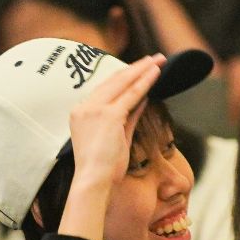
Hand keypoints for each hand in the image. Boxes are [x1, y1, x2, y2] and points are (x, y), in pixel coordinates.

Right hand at [66, 53, 163, 185]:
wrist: (92, 181)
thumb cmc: (103, 168)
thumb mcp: (117, 137)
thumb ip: (129, 116)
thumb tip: (143, 99)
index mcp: (81, 112)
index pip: (105, 88)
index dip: (124, 76)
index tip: (138, 68)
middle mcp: (85, 107)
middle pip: (114, 80)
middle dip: (136, 67)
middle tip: (154, 58)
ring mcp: (95, 109)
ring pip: (123, 82)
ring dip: (143, 69)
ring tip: (158, 60)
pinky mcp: (109, 115)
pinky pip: (131, 94)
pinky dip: (145, 82)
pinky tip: (156, 74)